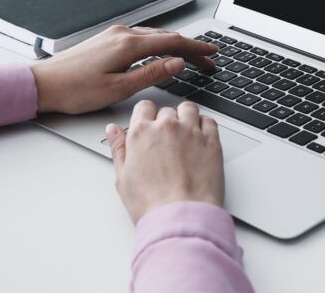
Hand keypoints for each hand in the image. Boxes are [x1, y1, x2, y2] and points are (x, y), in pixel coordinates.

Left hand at [30, 25, 216, 113]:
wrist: (43, 84)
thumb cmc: (75, 90)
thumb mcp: (118, 88)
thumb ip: (151, 74)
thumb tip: (176, 63)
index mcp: (128, 45)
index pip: (173, 42)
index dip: (196, 47)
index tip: (212, 52)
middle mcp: (122, 34)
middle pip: (166, 36)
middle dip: (190, 47)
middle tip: (207, 60)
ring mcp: (114, 34)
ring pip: (154, 35)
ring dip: (175, 45)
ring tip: (190, 57)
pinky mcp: (107, 39)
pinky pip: (142, 37)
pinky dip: (159, 43)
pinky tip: (162, 52)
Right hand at [105, 100, 223, 222]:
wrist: (181, 216)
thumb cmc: (151, 203)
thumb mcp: (123, 178)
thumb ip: (118, 148)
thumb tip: (113, 131)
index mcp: (141, 133)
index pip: (144, 107)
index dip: (146, 116)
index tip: (149, 125)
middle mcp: (167, 127)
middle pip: (166, 110)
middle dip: (165, 121)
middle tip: (166, 141)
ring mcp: (191, 132)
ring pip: (189, 109)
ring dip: (186, 117)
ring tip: (184, 135)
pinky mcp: (211, 141)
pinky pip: (209, 121)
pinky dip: (204, 125)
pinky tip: (200, 138)